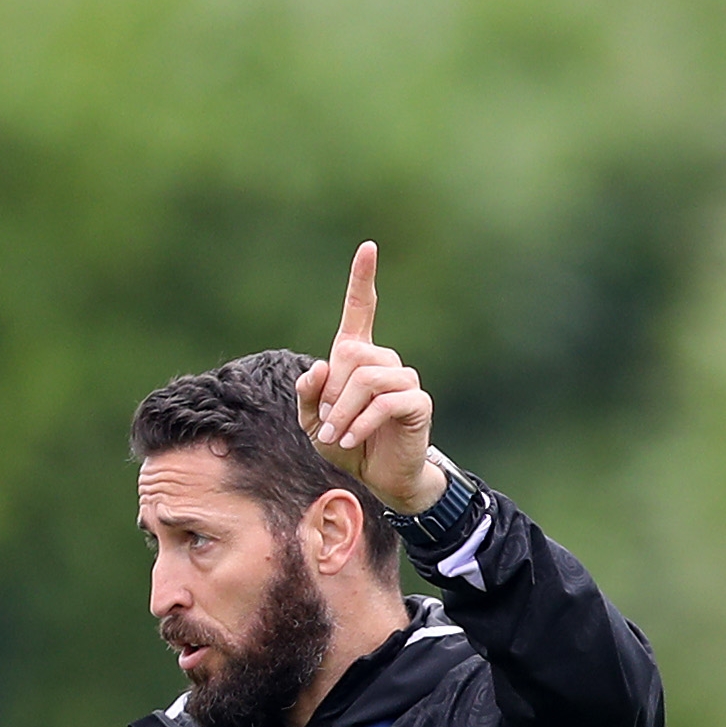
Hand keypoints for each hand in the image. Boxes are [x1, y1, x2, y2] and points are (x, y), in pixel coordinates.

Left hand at [295, 242, 444, 516]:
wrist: (377, 479)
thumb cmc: (345, 445)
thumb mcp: (313, 422)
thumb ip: (308, 395)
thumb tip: (319, 367)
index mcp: (359, 357)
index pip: (361, 310)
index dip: (362, 279)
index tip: (368, 247)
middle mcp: (385, 361)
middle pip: (351, 354)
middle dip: (331, 391)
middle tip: (327, 422)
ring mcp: (404, 379)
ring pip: (366, 378)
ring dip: (343, 411)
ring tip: (335, 435)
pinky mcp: (417, 402)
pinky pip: (385, 402)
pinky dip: (361, 423)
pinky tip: (350, 440)